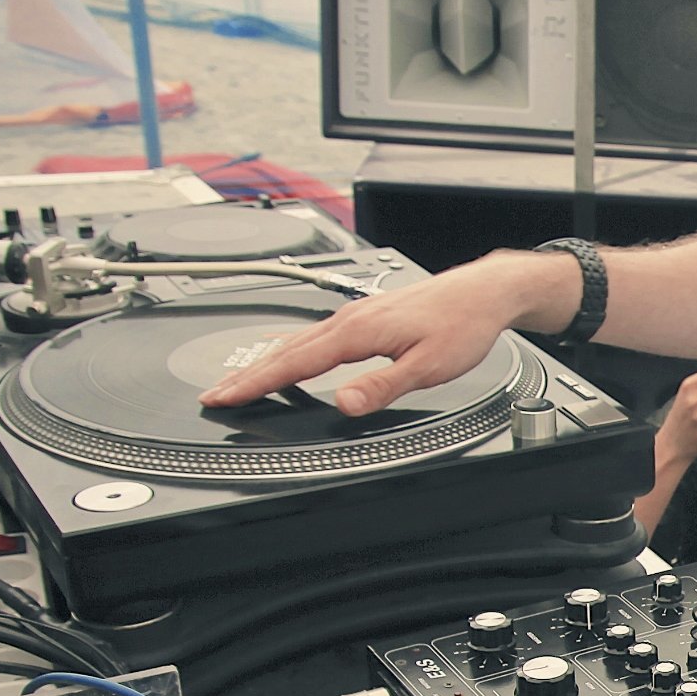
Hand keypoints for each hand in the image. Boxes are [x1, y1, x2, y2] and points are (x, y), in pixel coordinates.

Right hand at [198, 251, 570, 413]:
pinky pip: (314, 335)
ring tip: (237, 381)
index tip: (224, 398)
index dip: (255, 383)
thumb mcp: (428, 366)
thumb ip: (382, 386)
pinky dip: (289, 349)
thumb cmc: (462, 325)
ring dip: (263, 362)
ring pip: (297, 341)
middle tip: (213, 395)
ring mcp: (355, 315)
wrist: (483, 292)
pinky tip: (284, 354)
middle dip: (246, 374)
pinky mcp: (365, 316)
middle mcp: (350, 319)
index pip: (295, 363)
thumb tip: (344, 403)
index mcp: (359, 332)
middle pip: (285, 350)